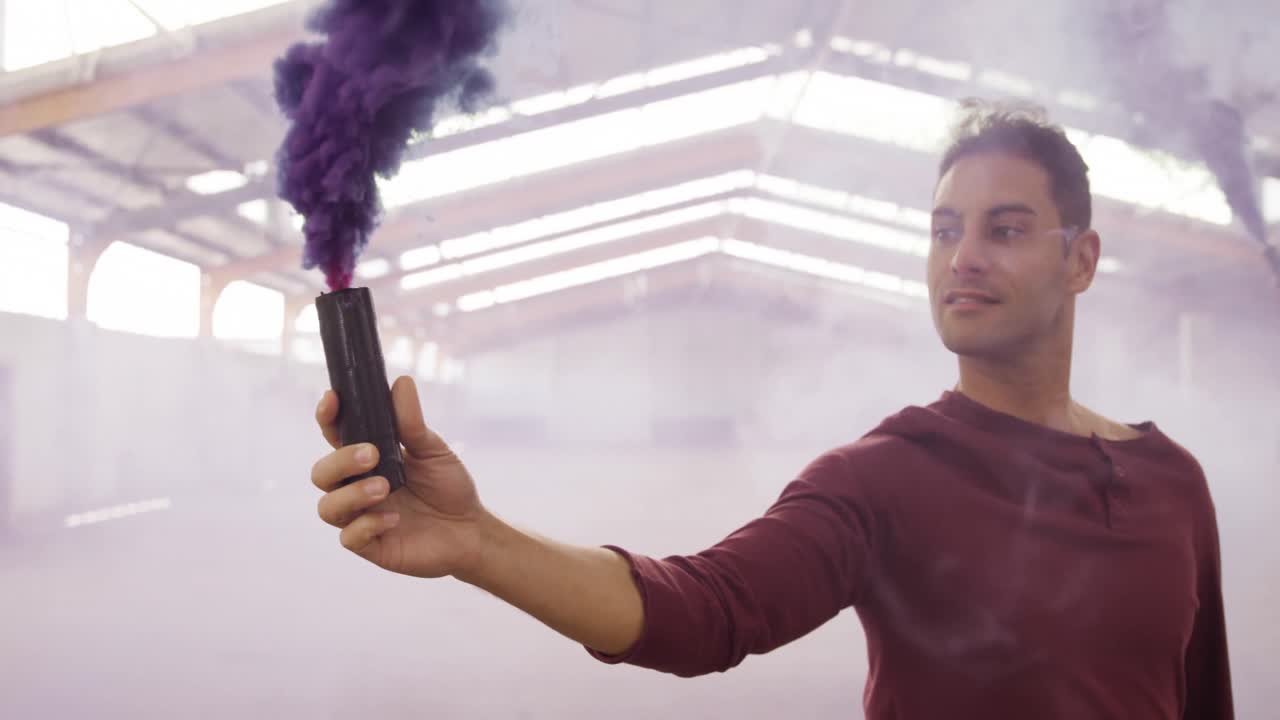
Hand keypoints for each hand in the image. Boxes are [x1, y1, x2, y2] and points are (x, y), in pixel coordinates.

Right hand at [311, 376, 485, 577]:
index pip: (335, 436)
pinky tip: (394, 519)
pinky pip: (349, 538)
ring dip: (350, 494)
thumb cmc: (448, 486)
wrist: (471, 529)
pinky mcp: (371, 545)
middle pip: (322, 473)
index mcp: (368, 458)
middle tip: (372, 454)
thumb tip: (401, 382)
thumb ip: (411, 422)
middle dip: (340, 461)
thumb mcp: (433, 450)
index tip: (333, 399)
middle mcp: (356, 487)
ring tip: (383, 487)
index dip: (327, 417)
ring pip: (328, 507)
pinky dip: (367, 525)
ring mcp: (360, 516)